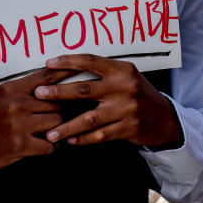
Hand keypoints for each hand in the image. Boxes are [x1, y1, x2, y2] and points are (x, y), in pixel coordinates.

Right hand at [0, 67, 71, 173]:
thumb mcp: (3, 95)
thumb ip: (25, 88)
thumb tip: (53, 81)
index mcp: (12, 89)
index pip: (46, 77)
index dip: (66, 72)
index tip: (80, 68)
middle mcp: (16, 104)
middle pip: (56, 101)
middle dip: (62, 107)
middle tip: (67, 111)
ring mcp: (18, 125)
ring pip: (56, 122)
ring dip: (57, 128)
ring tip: (53, 130)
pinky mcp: (20, 145)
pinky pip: (49, 145)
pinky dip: (50, 146)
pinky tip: (45, 145)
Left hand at [34, 54, 182, 148]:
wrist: (163, 117)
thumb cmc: (136, 93)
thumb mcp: (125, 76)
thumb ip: (103, 73)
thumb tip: (67, 70)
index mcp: (121, 69)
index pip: (90, 61)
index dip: (68, 61)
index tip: (48, 64)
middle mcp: (125, 87)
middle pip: (85, 89)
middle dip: (59, 92)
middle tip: (39, 94)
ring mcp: (127, 109)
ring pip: (90, 118)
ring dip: (68, 126)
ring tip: (51, 132)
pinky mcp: (129, 128)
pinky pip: (101, 135)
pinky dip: (84, 139)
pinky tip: (71, 141)